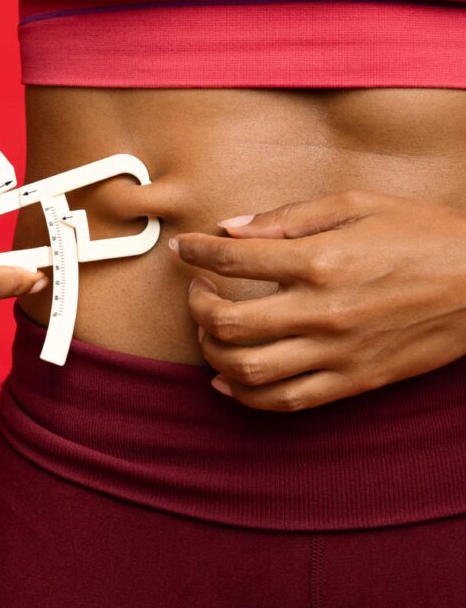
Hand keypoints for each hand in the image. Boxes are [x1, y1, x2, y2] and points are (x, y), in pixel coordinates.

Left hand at [169, 188, 465, 411]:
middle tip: (198, 289)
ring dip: (213, 351)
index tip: (184, 248)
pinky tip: (227, 379)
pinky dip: (245, 395)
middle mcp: (322, 312)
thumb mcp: (358, 205)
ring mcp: (336, 353)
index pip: (234, 259)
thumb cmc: (423, 236)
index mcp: (321, 261)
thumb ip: (288, 218)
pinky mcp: (352, 382)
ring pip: (248, 369)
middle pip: (228, 322)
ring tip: (211, 331)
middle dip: (197, 305)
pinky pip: (285, 401)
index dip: (197, 252)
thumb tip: (230, 228)